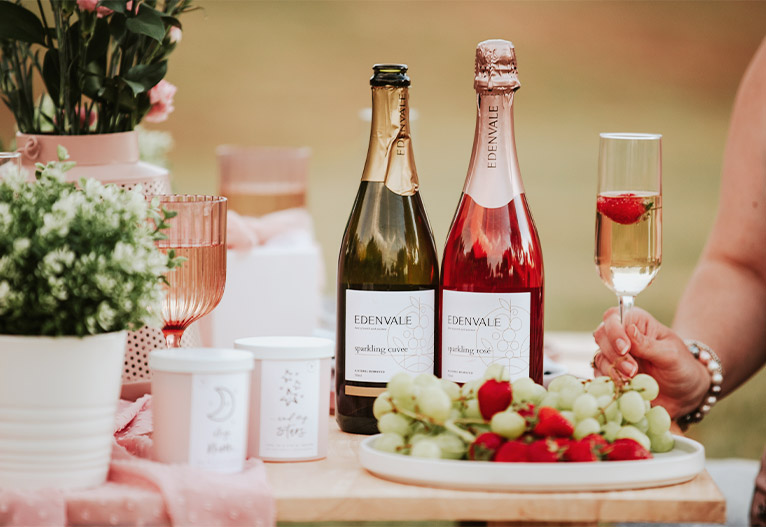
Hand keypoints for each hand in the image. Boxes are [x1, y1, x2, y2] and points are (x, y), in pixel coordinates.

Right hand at [592, 307, 709, 418]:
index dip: (614, 330)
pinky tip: (625, 386)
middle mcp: (622, 336)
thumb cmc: (682, 367)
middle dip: (614, 354)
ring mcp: (614, 355)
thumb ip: (648, 344)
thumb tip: (628, 329)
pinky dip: (609, 381)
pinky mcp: (612, 373)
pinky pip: (600, 375)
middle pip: (601, 335)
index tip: (625, 348)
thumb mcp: (671, 354)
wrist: (685, 394)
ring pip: (599, 356)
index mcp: (637, 322)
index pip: (614, 317)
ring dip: (612, 369)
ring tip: (632, 379)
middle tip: (633, 370)